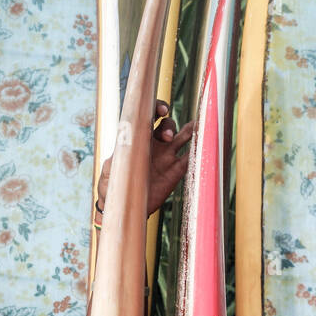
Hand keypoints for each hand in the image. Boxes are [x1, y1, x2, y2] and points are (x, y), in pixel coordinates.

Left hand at [97, 100, 195, 216]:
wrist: (123, 207)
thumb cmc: (113, 186)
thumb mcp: (111, 167)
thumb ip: (118, 153)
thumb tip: (125, 140)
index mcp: (138, 139)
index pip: (149, 116)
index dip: (158, 107)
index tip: (163, 110)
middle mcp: (154, 144)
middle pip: (168, 125)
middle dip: (170, 125)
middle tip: (168, 137)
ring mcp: (166, 157)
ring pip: (183, 137)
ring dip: (190, 130)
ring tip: (197, 126)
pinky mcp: (175, 171)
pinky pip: (190, 157)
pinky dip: (199, 149)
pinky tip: (205, 142)